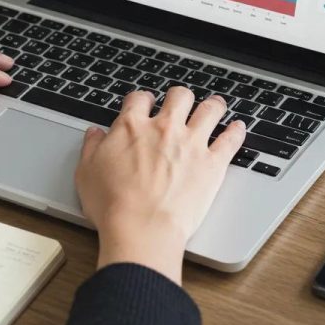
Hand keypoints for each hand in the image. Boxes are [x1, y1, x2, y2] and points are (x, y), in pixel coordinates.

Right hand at [75, 87, 245, 284]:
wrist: (141, 229)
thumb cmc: (112, 205)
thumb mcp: (86, 172)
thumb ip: (92, 147)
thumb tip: (95, 134)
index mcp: (132, 127)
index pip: (139, 99)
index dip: (142, 99)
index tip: (144, 104)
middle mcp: (164, 128)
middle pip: (179, 96)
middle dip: (179, 97)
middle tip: (180, 102)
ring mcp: (191, 144)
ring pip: (209, 110)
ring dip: (213, 105)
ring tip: (215, 105)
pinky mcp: (212, 164)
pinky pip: (230, 140)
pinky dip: (236, 131)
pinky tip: (238, 128)